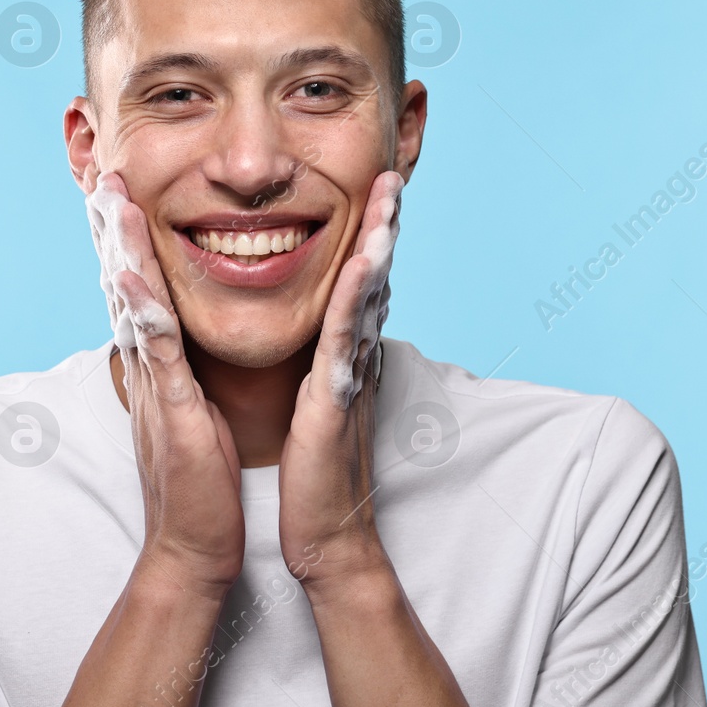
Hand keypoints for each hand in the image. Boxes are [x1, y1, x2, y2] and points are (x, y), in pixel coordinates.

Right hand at [86, 171, 245, 596]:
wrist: (194, 549)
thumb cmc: (201, 484)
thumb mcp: (192, 414)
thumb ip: (182, 375)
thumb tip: (180, 348)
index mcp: (158, 367)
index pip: (140, 290)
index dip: (129, 240)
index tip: (123, 192)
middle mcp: (147, 369)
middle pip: (124, 284)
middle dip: (114, 228)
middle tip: (102, 173)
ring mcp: (154, 387)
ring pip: (134, 304)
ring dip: (121, 249)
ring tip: (112, 199)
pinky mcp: (170, 411)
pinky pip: (156, 352)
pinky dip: (143, 310)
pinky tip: (132, 274)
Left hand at [278, 170, 402, 588]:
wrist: (327, 538)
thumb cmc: (313, 475)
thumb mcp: (315, 405)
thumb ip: (323, 367)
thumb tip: (326, 339)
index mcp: (343, 354)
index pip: (355, 280)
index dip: (368, 232)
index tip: (372, 183)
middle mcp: (355, 356)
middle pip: (373, 275)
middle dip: (384, 221)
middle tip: (393, 167)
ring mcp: (351, 373)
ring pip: (367, 294)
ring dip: (381, 240)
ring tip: (390, 192)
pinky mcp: (337, 397)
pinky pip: (346, 335)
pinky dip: (357, 294)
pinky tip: (367, 258)